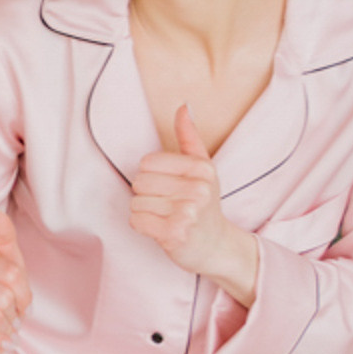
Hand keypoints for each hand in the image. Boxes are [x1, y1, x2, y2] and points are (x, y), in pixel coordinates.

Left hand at [130, 106, 259, 300]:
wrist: (216, 246)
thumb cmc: (204, 205)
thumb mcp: (203, 169)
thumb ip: (189, 138)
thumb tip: (183, 107)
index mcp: (201, 169)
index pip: (147, 162)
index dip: (152, 176)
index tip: (170, 188)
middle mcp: (197, 189)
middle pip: (139, 182)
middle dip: (146, 195)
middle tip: (167, 205)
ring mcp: (187, 212)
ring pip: (136, 203)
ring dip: (145, 213)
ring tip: (166, 218)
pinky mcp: (174, 233)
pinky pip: (136, 221)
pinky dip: (143, 227)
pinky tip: (161, 229)